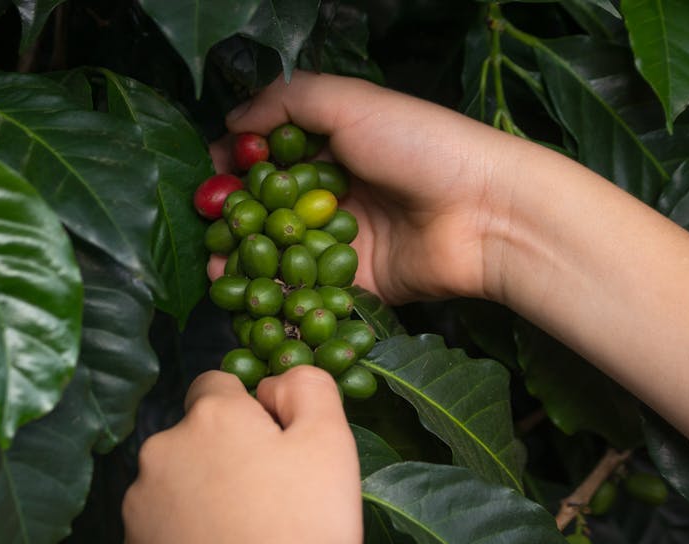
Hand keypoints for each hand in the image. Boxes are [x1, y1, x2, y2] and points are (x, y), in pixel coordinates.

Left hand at [120, 367, 361, 543]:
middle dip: (223, 456)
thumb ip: (307, 387)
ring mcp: (138, 509)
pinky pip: (159, 536)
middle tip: (266, 497)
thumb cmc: (306, 528)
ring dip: (199, 499)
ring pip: (173, 487)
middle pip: (194, 439)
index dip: (250, 412)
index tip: (273, 447)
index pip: (218, 387)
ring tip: (243, 537)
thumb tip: (276, 382)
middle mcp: (161, 453)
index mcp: (210, 418)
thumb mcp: (330, 439)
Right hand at [212, 71, 530, 304]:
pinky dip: (278, 295)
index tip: (206, 179)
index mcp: (333, 146)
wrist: (483, 211)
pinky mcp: (356, 283)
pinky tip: (249, 296)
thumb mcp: (350, 102)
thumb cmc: (421, 146)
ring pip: (283, 253)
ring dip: (247, 261)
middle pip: (269, 208)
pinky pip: (309, 289)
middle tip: (205, 229)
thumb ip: (286, 102)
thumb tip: (232, 121)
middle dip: (232, 219)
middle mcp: (335, 194)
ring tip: (217, 268)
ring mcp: (344, 240)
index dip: (234, 167)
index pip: (269, 157)